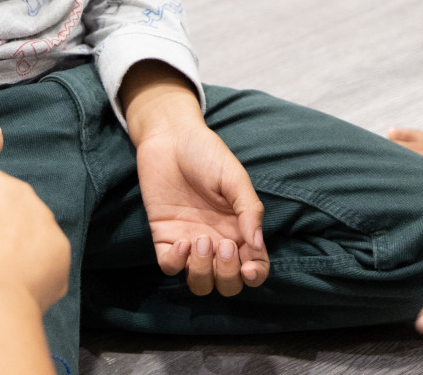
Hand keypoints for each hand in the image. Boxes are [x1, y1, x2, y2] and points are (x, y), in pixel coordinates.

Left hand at [121, 63, 267, 296]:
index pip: (254, 266)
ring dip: (203, 272)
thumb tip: (258, 246)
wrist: (169, 138)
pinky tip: (182, 242)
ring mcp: (190, 243)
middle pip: (227, 284)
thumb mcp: (234, 177)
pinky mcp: (164, 239)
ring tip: (201, 240)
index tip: (248, 268)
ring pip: (199, 283)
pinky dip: (177, 263)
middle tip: (223, 244)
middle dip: (227, 274)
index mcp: (240, 229)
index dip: (254, 276)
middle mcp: (217, 242)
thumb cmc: (206, 153)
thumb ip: (250, 210)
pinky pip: (170, 268)